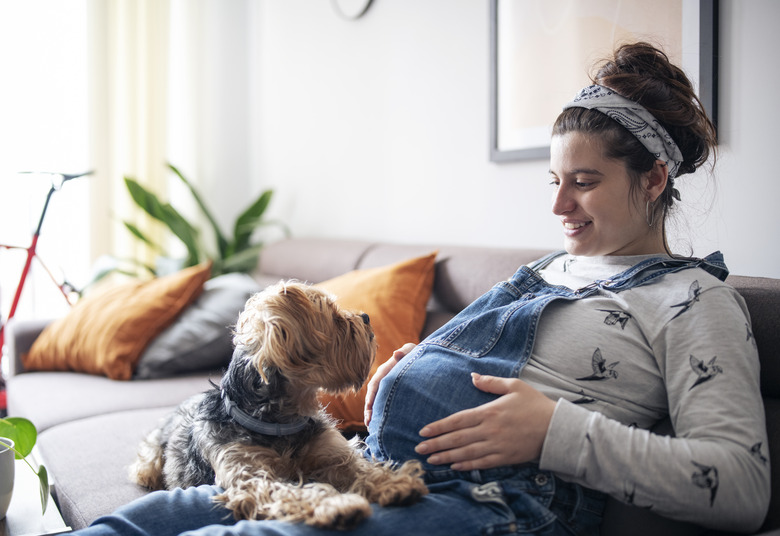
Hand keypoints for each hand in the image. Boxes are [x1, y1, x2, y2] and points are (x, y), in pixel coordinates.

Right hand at [364, 343, 416, 426]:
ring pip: (376, 403)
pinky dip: (381, 415)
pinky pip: (383, 405)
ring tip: (372, 429)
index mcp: (384, 371)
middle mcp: (382, 380)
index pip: (375, 384)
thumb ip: (404, 351)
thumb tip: (396, 353)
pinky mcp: (391, 395)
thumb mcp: (410, 350)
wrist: (419, 358)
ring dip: (373, 415)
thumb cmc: (414, 353)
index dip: (371, 396)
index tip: (369, 407)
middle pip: (372, 396)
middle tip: (369, 423)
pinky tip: (381, 426)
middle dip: (369, 410)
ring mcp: (386, 388)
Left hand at [414, 373, 555, 470]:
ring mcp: (497, 446)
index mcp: (489, 412)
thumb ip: (491, 382)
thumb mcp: (514, 386)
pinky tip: (454, 466)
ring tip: (431, 460)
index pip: (457, 420)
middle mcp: (490, 431)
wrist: (557, 429)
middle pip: (457, 439)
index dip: (439, 427)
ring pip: (466, 453)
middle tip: (419, 449)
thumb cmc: (535, 405)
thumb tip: (473, 377)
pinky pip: (482, 463)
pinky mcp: (505, 458)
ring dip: (447, 457)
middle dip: (436, 444)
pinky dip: (467, 465)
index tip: (424, 431)